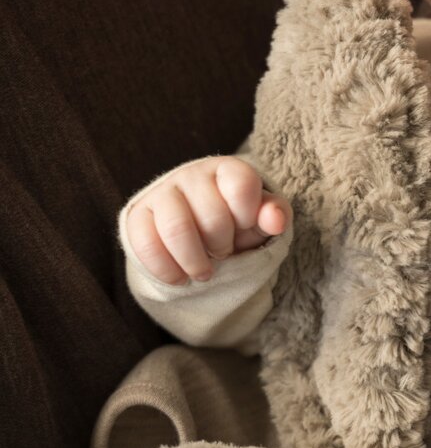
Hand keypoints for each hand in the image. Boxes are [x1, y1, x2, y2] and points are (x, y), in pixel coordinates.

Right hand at [125, 156, 290, 283]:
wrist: (199, 232)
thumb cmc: (237, 221)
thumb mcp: (262, 218)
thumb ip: (275, 214)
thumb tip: (275, 219)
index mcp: (227, 169)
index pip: (240, 185)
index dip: (247, 216)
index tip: (245, 226)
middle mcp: (192, 174)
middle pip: (212, 217)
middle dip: (223, 246)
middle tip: (223, 253)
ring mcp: (162, 192)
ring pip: (176, 230)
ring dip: (195, 261)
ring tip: (203, 272)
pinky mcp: (137, 215)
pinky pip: (145, 244)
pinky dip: (165, 270)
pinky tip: (179, 278)